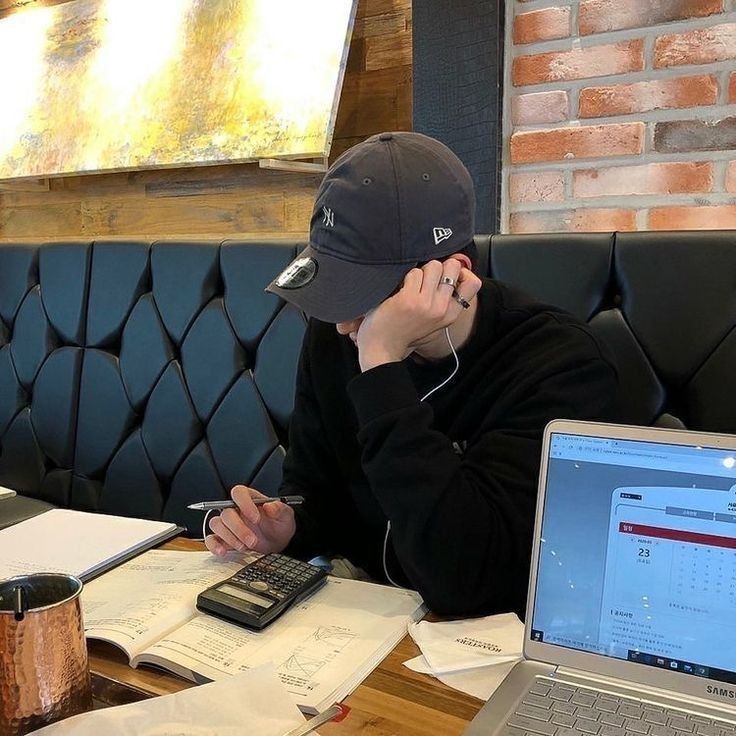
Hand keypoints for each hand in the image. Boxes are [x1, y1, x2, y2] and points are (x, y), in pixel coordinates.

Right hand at [205, 485, 295, 556]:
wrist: (278, 541)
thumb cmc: (279, 524)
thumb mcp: (285, 515)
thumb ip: (279, 509)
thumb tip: (270, 506)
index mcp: (250, 498)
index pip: (239, 493)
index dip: (244, 504)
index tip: (256, 518)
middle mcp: (236, 509)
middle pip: (226, 512)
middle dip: (239, 528)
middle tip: (253, 540)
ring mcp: (228, 524)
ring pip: (217, 524)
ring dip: (229, 537)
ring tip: (244, 547)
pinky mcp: (223, 538)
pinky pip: (211, 539)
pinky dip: (214, 545)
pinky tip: (223, 551)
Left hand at [356, 259, 480, 370]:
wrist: (383, 350)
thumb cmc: (405, 335)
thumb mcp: (435, 324)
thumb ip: (445, 303)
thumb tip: (453, 273)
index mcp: (451, 314)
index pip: (473, 283)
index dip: (462, 272)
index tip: (447, 275)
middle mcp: (442, 308)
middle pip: (453, 267)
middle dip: (438, 267)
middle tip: (426, 278)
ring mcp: (426, 304)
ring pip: (433, 266)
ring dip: (420, 272)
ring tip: (411, 286)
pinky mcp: (409, 299)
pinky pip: (414, 273)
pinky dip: (405, 278)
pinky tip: (400, 291)